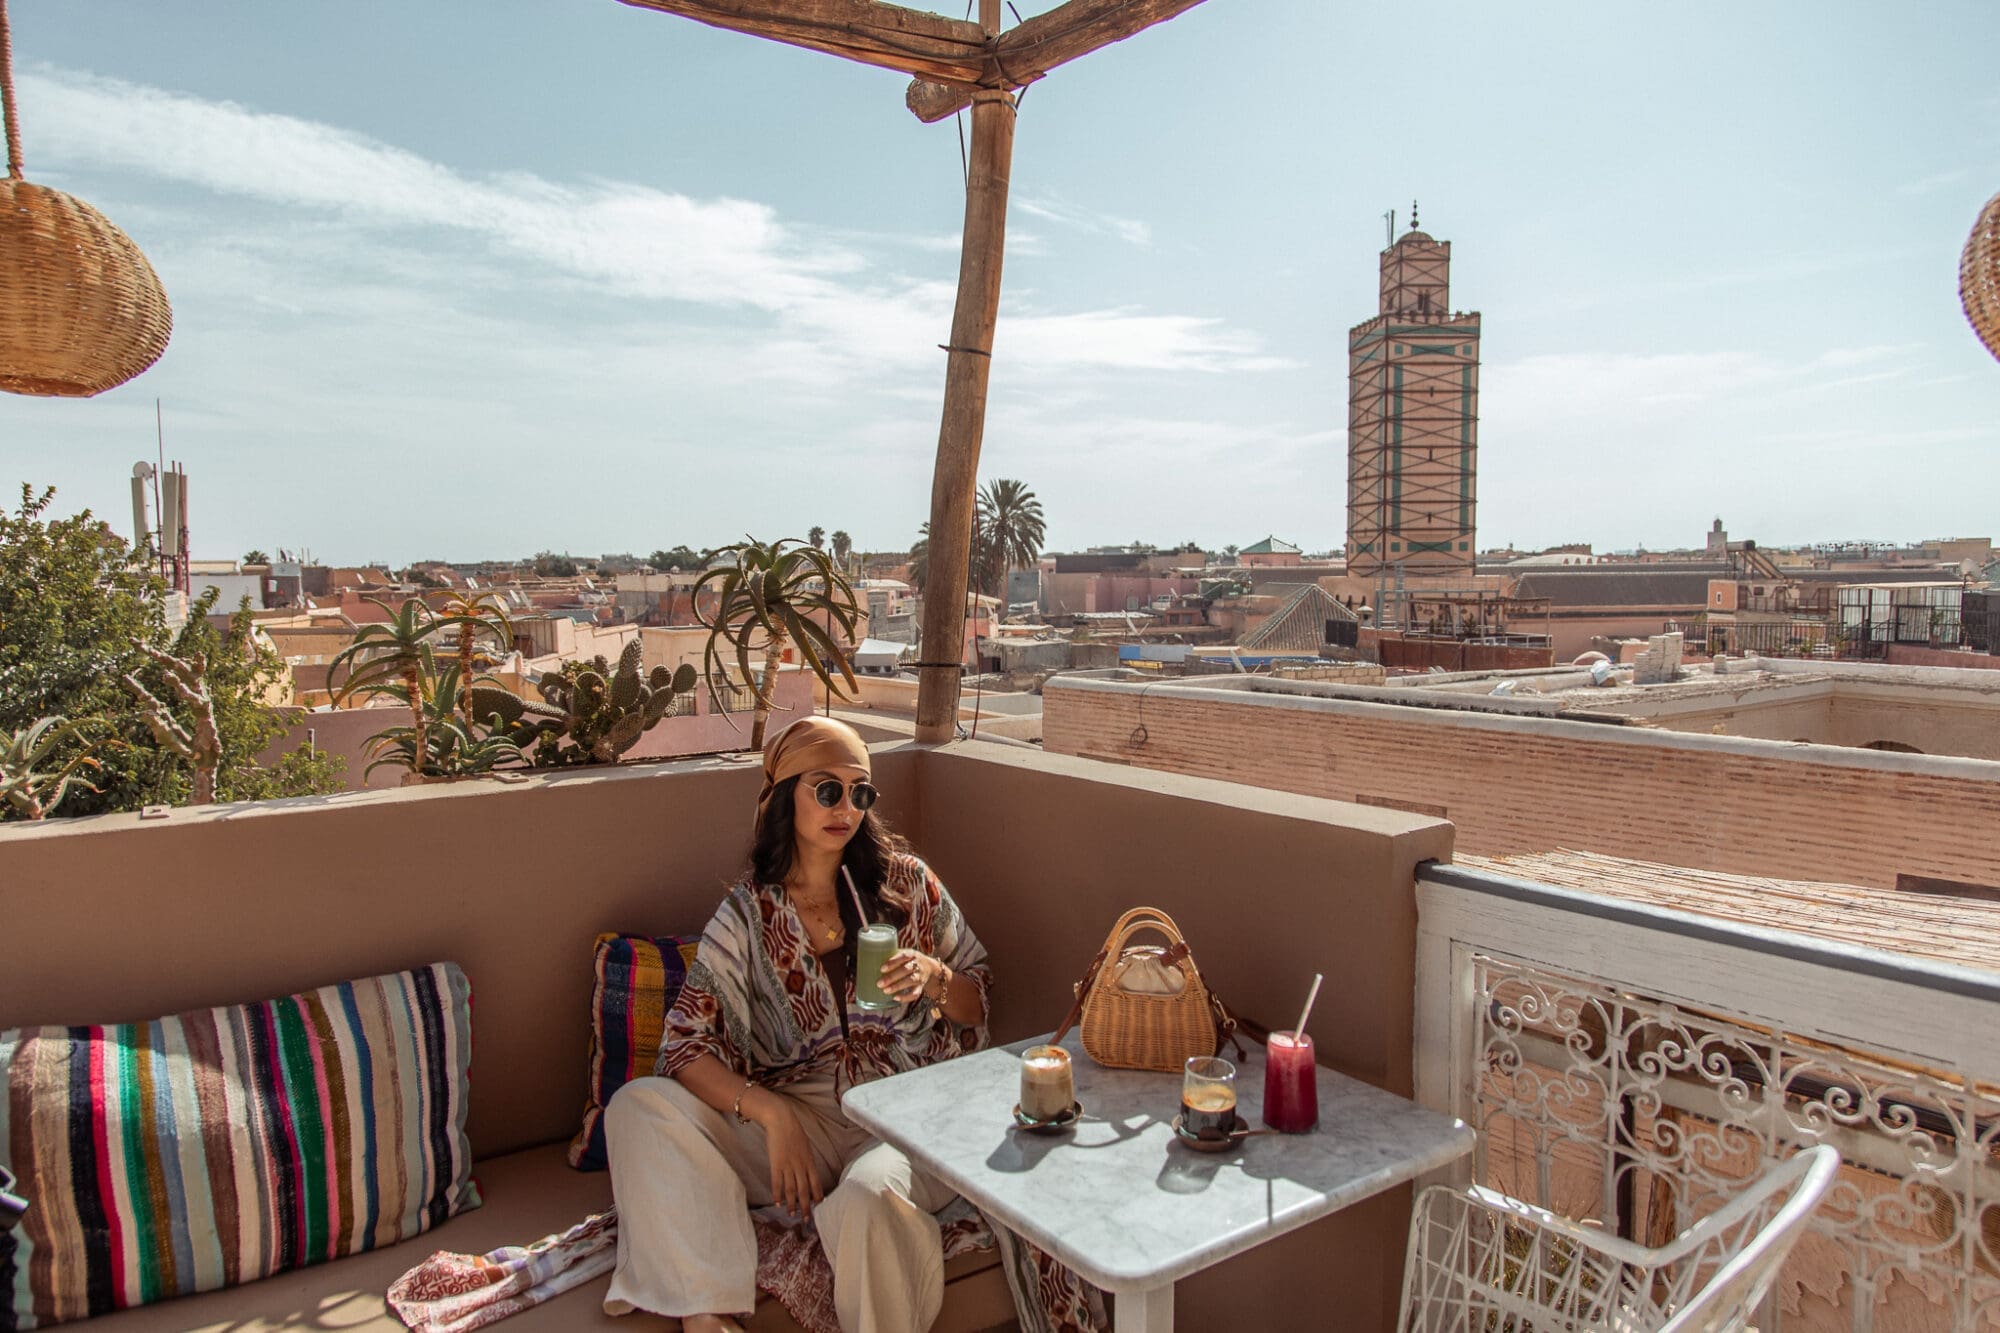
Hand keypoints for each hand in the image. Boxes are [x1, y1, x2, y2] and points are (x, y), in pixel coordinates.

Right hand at [747, 1093, 821, 1221]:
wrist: (781, 1120)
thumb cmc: (793, 1132)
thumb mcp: (805, 1146)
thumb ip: (807, 1160)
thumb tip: (808, 1173)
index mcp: (810, 1161)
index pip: (816, 1183)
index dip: (818, 1196)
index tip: (820, 1206)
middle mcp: (801, 1165)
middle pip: (805, 1190)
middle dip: (806, 1206)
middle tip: (807, 1219)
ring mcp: (788, 1165)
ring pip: (791, 1189)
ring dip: (792, 1204)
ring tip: (792, 1215)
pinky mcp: (776, 1164)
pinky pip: (777, 1183)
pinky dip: (777, 1194)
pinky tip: (777, 1203)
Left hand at [883, 948, 940, 1004]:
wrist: (930, 967)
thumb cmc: (910, 959)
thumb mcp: (904, 953)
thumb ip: (892, 956)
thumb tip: (869, 959)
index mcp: (911, 954)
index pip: (903, 956)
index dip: (893, 962)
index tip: (882, 968)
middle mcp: (917, 964)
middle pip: (906, 970)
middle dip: (892, 977)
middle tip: (879, 983)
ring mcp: (920, 976)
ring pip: (910, 981)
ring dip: (897, 986)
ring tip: (885, 991)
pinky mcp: (921, 986)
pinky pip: (915, 993)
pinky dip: (906, 997)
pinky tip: (896, 998)